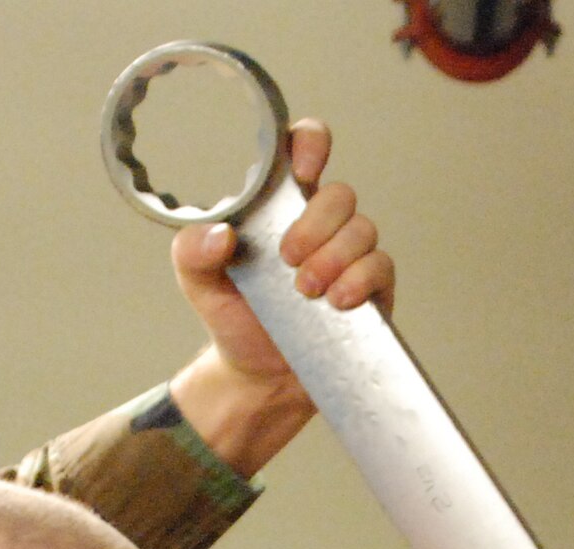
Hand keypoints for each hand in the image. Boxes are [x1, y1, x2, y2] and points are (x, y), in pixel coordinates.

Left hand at [167, 120, 395, 473]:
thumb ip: (193, 250)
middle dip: (316, 225)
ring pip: (362, 229)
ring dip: (335, 257)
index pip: (306, 150)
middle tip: (289, 260)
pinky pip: (380, 267)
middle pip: (339, 194)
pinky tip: (337, 301)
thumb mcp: (197, 282)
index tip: (301, 170)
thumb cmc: (234, 320)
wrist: (257, 379)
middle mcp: (321, 225)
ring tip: (306, 291)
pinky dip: (360, 279)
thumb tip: (221, 233)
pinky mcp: (371, 290)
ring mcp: (350, 256)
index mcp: (281, 206)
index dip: (311, 145)